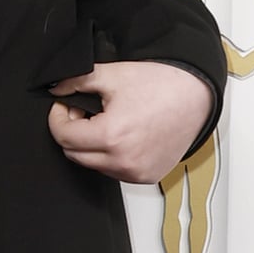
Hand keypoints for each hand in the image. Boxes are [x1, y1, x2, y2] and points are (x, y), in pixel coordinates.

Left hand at [48, 62, 213, 183]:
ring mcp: (136, 172)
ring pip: (93, 165)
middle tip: (83, 112)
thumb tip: (56, 89)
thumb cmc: (163, 85)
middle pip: (74, 154)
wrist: (197, 94)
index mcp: (112, 137)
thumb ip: (77, 81)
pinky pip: (115, 171)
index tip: (63, 106)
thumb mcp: (113, 75)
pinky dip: (111, 156)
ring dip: (91, 146)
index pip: (63, 137)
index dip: (57, 118)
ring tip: (106, 122)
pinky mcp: (147, 177)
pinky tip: (122, 136)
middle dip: (72, 132)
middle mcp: (124, 161)